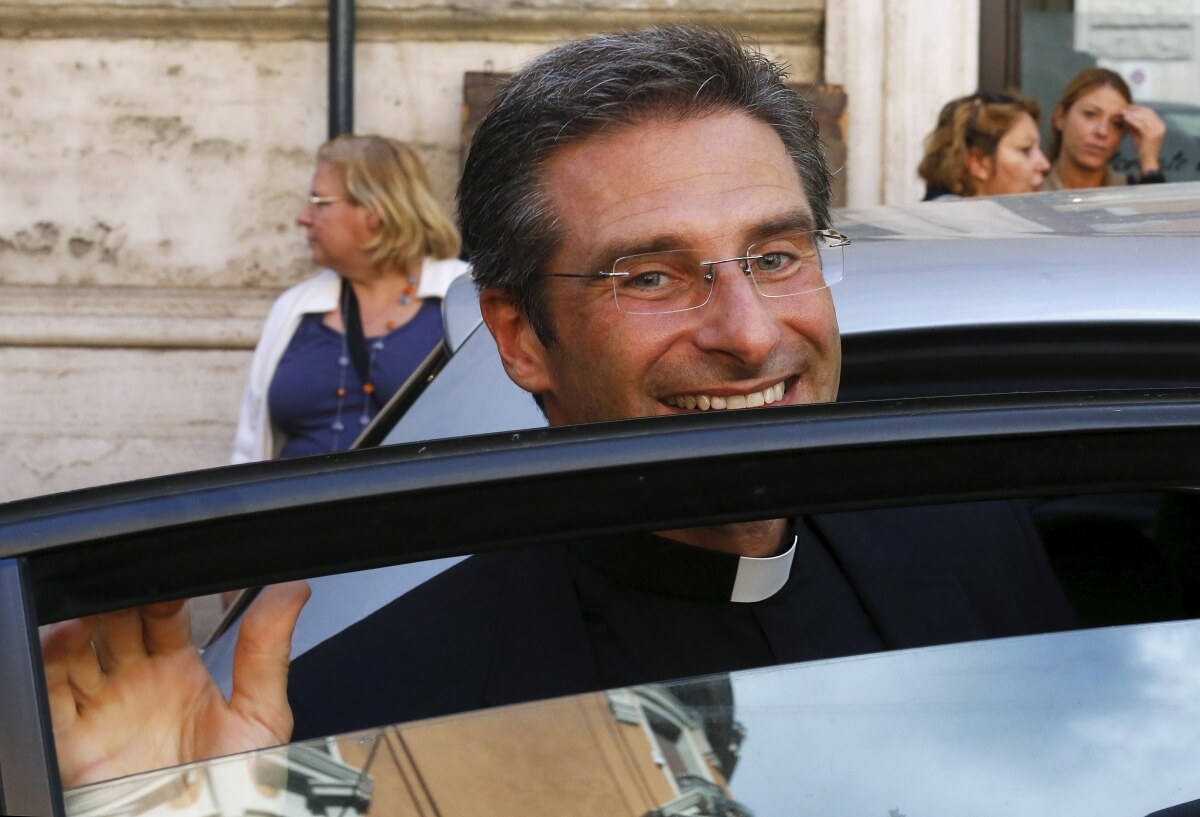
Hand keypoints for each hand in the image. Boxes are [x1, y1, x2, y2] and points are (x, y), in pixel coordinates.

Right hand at [41, 581, 309, 787]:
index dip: (166, 590)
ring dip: (84, 623)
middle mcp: (139, 687)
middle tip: (133, 582)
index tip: (175, 572)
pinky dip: (53, 661)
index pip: (164, 615)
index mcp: (181, 674)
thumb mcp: (260, 717)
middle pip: (118, 625)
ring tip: (99, 607)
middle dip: (121, 599)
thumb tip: (291, 592)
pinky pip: (53, 694)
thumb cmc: (236, 788)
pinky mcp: (74, 739)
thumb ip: (268, 652)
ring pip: (80, 651)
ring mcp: (104, 710)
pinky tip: (70, 637)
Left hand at [1121, 104, 1165, 170]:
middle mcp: (1160, 126)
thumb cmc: (1142, 148)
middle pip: (1148, 112)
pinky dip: (1133, 120)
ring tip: (1123, 112)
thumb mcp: (1138, 134)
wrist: (1148, 160)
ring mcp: (1157, 130)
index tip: (1128, 107)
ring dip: (1132, 114)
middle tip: (1124, 108)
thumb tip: (1126, 115)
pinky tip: (1125, 118)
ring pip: (1144, 117)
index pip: (1150, 112)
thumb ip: (1135, 125)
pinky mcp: (1151, 135)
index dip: (1139, 108)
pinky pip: (1141, 124)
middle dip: (1135, 109)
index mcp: (1159, 124)